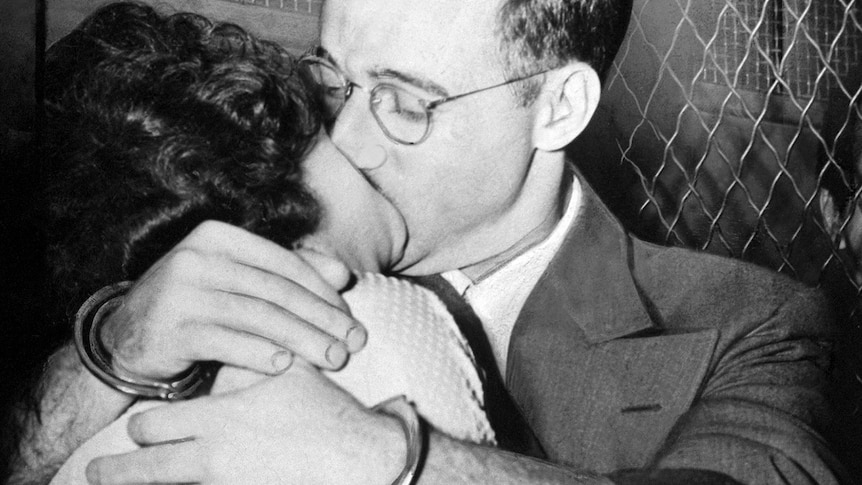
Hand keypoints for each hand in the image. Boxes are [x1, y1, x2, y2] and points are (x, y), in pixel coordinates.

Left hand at [85, 362, 405, 484]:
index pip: (151, 426)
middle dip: (125, 468)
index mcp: (218, 419)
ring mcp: (227, 484)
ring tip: (105, 484)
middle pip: (145, 469)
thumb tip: (222, 340)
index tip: (134, 429)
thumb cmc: (322, 409)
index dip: (140, 427)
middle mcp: (213, 457)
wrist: (359, 456)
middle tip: (101, 471)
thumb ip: (248, 354)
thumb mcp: (284, 372)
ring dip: (137, 484)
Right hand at [101, 220, 366, 379]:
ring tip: (333, 358)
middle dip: (321, 319)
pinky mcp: (169, 328)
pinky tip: (286, 366)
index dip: (323, 292)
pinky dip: (260, 354)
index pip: (284, 263)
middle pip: (275, 291)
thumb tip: (343, 275)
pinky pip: (226, 342)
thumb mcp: (238, 281)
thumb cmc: (196, 307)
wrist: (126, 337)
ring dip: (302, 339)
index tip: (350, 318)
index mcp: (218, 236)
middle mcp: (196, 257)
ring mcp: (180, 291)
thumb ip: (287, 274)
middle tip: (353, 343)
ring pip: (257, 316)